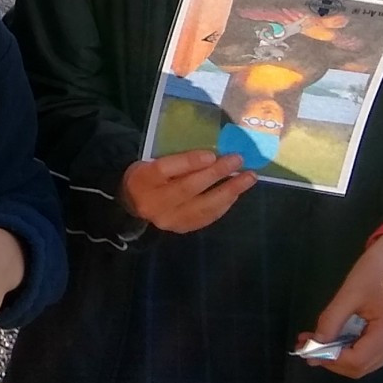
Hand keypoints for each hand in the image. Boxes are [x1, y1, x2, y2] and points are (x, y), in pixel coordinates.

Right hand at [120, 150, 254, 232]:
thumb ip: (175, 159)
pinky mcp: (181, 228)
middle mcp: (155, 202)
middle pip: (188, 188)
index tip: (212, 155)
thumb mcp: (151, 161)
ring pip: (203, 206)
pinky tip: (236, 193)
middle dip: (216, 174)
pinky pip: (206, 217)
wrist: (133, 205)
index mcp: (143, 179)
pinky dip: (224, 204)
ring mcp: (169, 219)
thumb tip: (211, 154)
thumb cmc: (147, 176)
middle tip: (237, 160)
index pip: (165, 169)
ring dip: (229, 191)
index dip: (189, 162)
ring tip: (248, 178)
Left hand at [304, 235, 382, 378]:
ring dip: (337, 356)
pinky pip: (368, 354)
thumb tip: (314, 344)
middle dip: (330, 359)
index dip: (329, 358)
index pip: (356, 360)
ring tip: (312, 340)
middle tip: (303, 344)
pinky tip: (331, 338)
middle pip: (359, 367)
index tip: (305, 348)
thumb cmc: (375, 270)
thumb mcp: (349, 293)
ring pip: (363, 364)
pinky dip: (348, 349)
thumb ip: (331, 321)